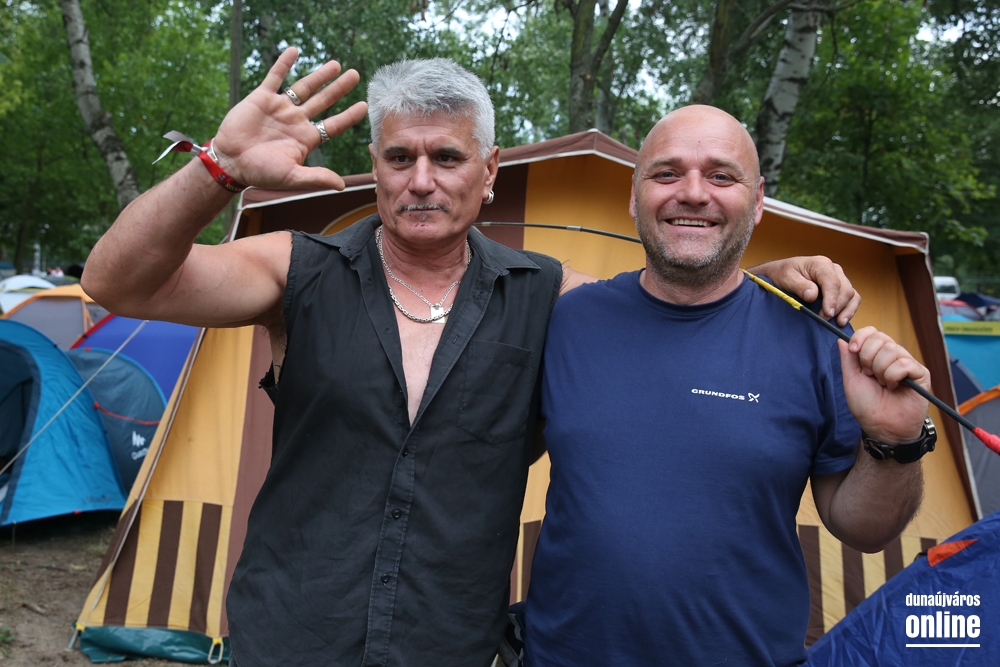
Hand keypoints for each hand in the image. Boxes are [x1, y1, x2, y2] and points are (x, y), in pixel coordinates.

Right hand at [212, 47, 367, 190]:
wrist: (230, 162)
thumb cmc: (260, 172)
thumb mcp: (292, 177)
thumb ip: (316, 178)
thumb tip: (341, 186)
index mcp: (306, 138)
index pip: (333, 125)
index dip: (349, 116)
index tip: (364, 106)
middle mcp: (296, 121)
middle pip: (323, 101)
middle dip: (339, 88)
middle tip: (355, 75)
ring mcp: (280, 108)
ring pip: (304, 87)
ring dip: (320, 75)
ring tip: (336, 64)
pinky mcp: (261, 98)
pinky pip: (275, 77)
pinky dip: (284, 63)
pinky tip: (294, 50)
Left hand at [750, 256, 859, 325]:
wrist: (779, 274)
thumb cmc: (781, 274)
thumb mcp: (785, 278)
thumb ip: (799, 286)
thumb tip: (813, 295)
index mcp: (821, 264)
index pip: (832, 283)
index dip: (832, 299)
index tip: (827, 313)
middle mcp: (833, 270)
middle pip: (845, 289)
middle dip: (837, 306)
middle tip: (824, 320)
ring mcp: (839, 278)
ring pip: (851, 294)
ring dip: (846, 310)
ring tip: (838, 323)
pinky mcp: (840, 288)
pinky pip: (852, 298)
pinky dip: (849, 309)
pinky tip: (841, 320)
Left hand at [840, 326, 928, 443]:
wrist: (882, 427)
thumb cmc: (867, 407)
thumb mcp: (851, 380)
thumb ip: (848, 359)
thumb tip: (841, 339)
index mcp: (876, 356)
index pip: (872, 332)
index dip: (861, 337)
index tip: (853, 350)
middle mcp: (893, 357)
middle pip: (881, 338)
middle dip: (868, 357)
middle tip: (870, 375)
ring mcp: (908, 364)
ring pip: (892, 350)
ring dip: (881, 371)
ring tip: (883, 385)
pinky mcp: (921, 374)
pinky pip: (904, 364)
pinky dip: (893, 376)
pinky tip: (894, 388)